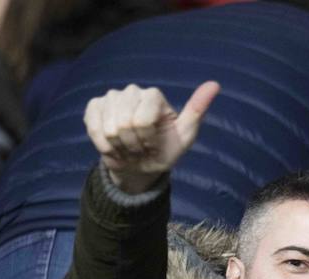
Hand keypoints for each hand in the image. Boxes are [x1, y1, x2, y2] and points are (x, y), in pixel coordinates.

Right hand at [83, 81, 219, 193]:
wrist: (139, 165)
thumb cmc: (165, 150)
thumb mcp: (184, 136)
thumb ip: (196, 111)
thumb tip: (214, 84)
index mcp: (154, 95)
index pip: (143, 121)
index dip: (147, 140)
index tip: (154, 145)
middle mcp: (131, 91)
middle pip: (125, 125)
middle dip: (134, 145)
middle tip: (141, 148)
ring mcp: (111, 97)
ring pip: (109, 129)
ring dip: (120, 147)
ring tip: (129, 147)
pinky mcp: (94, 106)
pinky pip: (94, 129)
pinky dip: (105, 146)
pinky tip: (113, 146)